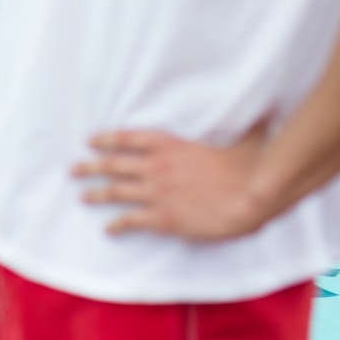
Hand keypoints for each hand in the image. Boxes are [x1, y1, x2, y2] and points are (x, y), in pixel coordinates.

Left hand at [73, 121, 274, 241]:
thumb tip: (266, 109)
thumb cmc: (248, 166)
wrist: (251, 195)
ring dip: (96, 194)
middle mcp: (157, 166)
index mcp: (171, 145)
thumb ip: (246, 125)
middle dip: (90, 167)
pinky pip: (131, 220)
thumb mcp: (245, 137)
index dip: (107, 139)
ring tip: (82, 196)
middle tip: (73, 169)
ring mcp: (158, 192)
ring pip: (116, 192)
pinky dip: (117, 225)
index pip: (129, 138)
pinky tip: (108, 230)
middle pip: (114, 164)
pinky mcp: (164, 217)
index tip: (91, 141)